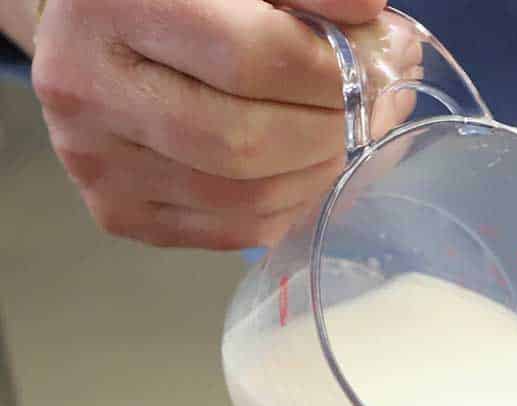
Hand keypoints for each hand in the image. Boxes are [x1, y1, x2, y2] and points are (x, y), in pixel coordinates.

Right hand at [31, 0, 390, 248]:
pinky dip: (293, 202)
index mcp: (109, 3)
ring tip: (352, 130)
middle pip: (247, 141)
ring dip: (322, 169)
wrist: (92, 32)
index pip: (252, 57)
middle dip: (335, 127)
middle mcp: (88, 89)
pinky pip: (238, 230)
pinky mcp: (122, 213)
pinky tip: (310, 165)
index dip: (334, 69)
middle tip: (380, 103)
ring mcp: (100, 162)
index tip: (386, 56)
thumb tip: (379, 25)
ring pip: (248, 198)